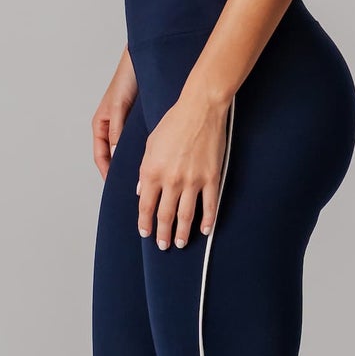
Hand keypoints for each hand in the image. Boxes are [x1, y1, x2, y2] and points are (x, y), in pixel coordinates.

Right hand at [92, 50, 137, 179]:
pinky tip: (157, 159)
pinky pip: (142, 141)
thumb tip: (116, 154)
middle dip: (122, 171)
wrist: (148, 58)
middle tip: (133, 187)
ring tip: (147, 177)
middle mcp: (114, 127)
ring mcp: (128, 125)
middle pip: (116, 156)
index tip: (115, 185)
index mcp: (102, 124)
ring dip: (136, 162)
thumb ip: (117, 129)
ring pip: (130, 150)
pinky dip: (147, 151)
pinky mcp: (143, 121)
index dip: (107, 172)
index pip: (101, 156)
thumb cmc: (128, 77)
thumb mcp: (119, 106)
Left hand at [136, 85, 230, 249]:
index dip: (145, 222)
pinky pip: (209, 205)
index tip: (145, 232)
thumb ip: (145, 170)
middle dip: (162, 234)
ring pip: (186, 215)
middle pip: (165, 215)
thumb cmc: (174, 122)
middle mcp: (170, 180)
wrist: (200, 109)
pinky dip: (208, 220)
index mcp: (152, 171)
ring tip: (180, 243)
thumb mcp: (150, 145)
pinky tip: (205, 230)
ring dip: (182, 232)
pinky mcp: (211, 177)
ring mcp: (192, 181)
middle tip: (163, 246)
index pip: (146, 206)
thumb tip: (142, 191)